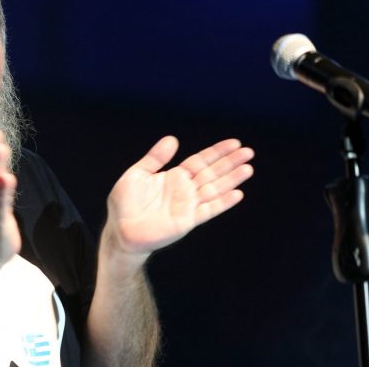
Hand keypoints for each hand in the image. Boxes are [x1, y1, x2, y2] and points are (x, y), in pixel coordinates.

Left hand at [105, 136, 253, 257]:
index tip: (234, 143)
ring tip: (248, 168)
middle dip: (230, 163)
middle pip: (212, 173)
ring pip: (215, 189)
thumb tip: (172, 139)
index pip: (200, 161)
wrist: (120, 229)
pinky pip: (208, 210)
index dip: (217, 152)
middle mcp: (185, 190)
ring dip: (231, 179)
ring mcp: (188, 205)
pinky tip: (237, 194)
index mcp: (174, 177)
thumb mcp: (137, 174)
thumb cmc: (125, 203)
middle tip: (248, 152)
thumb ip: (155, 158)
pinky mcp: (187, 220)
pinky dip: (223, 203)